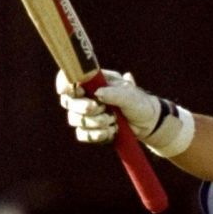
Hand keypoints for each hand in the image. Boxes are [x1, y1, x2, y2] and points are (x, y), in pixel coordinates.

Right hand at [55, 69, 194, 157]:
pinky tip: (110, 132)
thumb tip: (98, 93)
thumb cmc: (139, 103)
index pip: (70, 78)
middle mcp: (86, 96)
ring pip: (74, 120)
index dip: (65, 83)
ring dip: (94, 122)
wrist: (148, 123)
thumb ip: (114, 93)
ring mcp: (87, 114)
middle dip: (83, 107)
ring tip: (113, 121)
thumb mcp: (130, 95)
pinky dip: (95, 135)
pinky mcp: (91, 129)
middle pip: (68, 102)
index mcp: (93, 82)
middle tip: (99, 108)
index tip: (69, 90)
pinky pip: (82, 134)